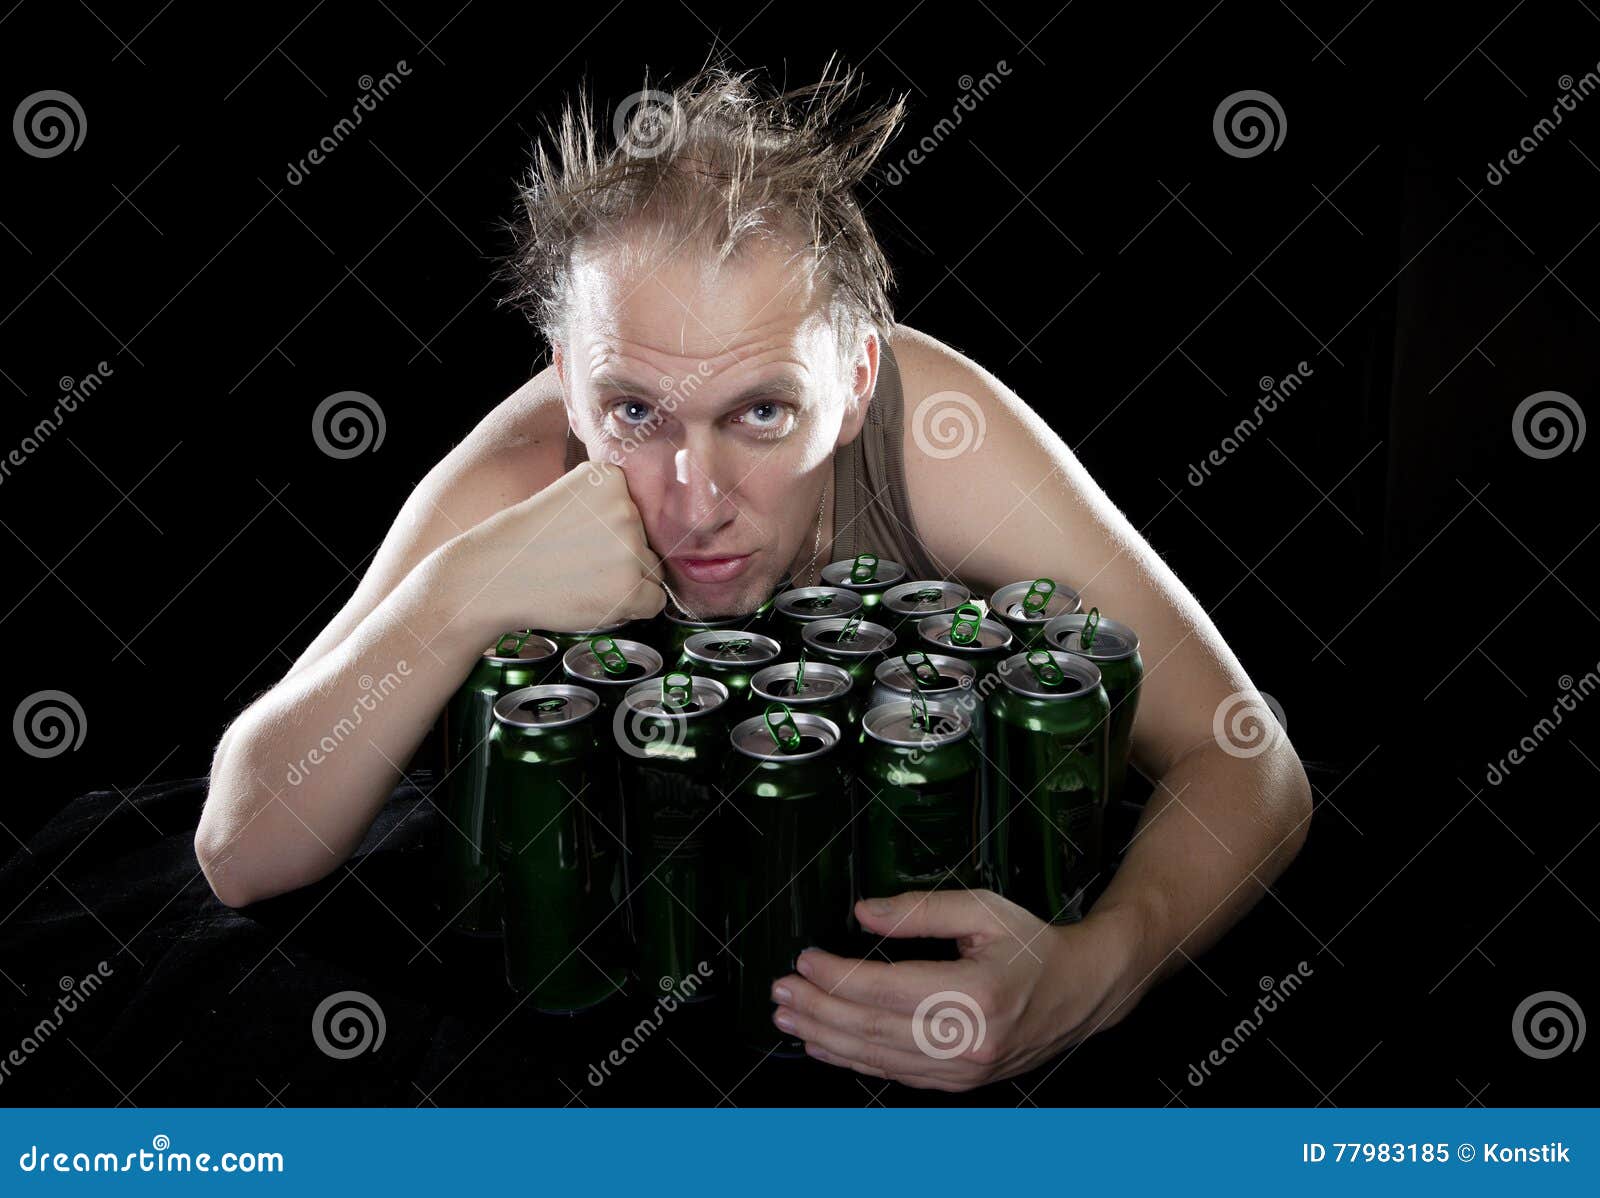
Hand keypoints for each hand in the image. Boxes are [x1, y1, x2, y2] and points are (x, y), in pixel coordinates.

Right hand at [446, 461, 666, 636]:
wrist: (494, 577)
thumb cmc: (528, 542)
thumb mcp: (570, 496)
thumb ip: (610, 501)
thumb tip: (658, 519)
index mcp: (611, 478)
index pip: (642, 510)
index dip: (616, 530)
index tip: (586, 536)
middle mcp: (626, 508)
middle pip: (650, 541)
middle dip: (624, 556)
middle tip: (581, 563)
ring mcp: (630, 547)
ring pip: (653, 571)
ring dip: (628, 581)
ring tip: (584, 580)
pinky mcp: (630, 586)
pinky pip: (656, 601)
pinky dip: (633, 607)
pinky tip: (597, 598)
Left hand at [770, 890, 1142, 1091]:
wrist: (1082, 991)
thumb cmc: (1033, 946)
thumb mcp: (982, 908)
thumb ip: (919, 911)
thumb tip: (864, 914)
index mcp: (974, 995)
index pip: (884, 989)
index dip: (836, 977)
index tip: (804, 960)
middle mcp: (967, 1042)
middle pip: (871, 1029)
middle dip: (817, 1009)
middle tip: (780, 992)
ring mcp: (962, 1069)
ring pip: (876, 1058)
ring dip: (825, 1038)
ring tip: (789, 1018)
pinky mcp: (959, 1082)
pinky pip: (894, 1073)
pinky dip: (853, 1060)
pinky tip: (825, 1045)